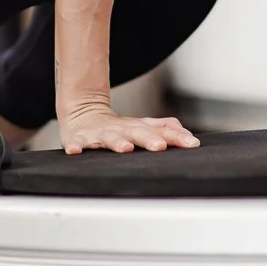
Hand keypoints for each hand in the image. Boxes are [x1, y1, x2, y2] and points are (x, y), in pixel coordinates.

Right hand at [60, 100, 200, 154]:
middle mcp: (121, 129)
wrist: (83, 114)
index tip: (191, 143)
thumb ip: (164, 129)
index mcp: (137, 127)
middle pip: (137, 132)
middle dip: (149, 139)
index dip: (176, 137)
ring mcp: (100, 134)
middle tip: (160, 146)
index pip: (160, 131)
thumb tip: (188, 134)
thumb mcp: (141, 126)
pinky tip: (75, 150)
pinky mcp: (80, 139)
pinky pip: (77, 143)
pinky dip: (76, 146)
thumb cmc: (116, 127)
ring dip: (117, 142)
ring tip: (125, 148)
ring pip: (110, 137)